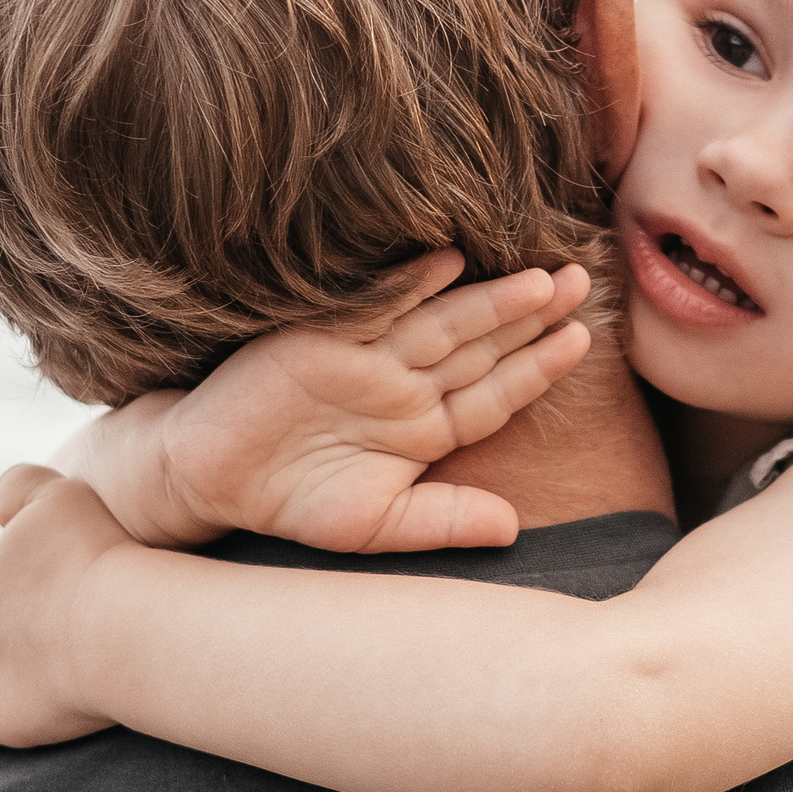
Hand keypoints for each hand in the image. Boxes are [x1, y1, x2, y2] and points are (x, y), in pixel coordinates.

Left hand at [0, 463, 135, 748]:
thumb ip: (21, 486)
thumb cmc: (100, 554)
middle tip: (70, 612)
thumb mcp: (60, 492)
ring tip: (73, 656)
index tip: (54, 570)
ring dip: (17, 656)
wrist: (117, 623)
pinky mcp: (4, 712)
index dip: (17, 564)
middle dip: (17, 612)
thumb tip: (1, 499)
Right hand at [155, 250, 591, 551]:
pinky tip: (449, 263)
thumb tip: (513, 529)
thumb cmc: (292, 502)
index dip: (539, 368)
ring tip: (540, 280)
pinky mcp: (321, 339)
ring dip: (490, 300)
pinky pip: (374, 307)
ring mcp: (366, 358)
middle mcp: (404, 386)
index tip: (583, 342)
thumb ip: (443, 521)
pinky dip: (410, 286)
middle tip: (583, 283)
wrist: (209, 478)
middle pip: (481, 345)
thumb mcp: (375, 524)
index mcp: (425, 428)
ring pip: (441, 323)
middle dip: (532, 317)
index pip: (497, 393)